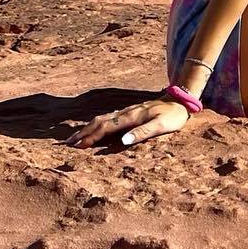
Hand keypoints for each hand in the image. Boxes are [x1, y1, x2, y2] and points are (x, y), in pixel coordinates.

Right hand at [67, 96, 190, 149]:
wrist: (180, 101)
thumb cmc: (173, 116)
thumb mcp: (162, 125)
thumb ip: (143, 132)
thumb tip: (123, 141)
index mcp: (131, 117)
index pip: (106, 128)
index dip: (91, 137)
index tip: (78, 146)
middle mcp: (125, 113)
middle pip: (98, 122)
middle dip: (82, 133)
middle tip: (67, 144)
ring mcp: (126, 112)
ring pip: (101, 119)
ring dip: (86, 128)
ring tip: (74, 138)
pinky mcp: (128, 113)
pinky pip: (107, 118)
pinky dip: (96, 124)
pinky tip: (92, 129)